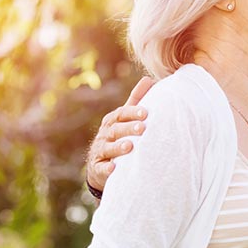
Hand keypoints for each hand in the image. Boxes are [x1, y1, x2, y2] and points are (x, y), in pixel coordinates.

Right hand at [86, 77, 154, 193]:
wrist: (100, 163)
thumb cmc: (119, 135)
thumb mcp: (125, 117)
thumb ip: (136, 100)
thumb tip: (149, 79)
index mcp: (113, 120)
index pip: (121, 113)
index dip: (132, 112)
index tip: (145, 112)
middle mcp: (105, 134)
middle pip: (116, 130)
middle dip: (128, 128)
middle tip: (142, 128)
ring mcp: (100, 151)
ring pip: (108, 148)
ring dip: (118, 147)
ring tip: (130, 146)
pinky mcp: (98, 168)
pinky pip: (101, 168)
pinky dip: (107, 169)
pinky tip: (114, 169)